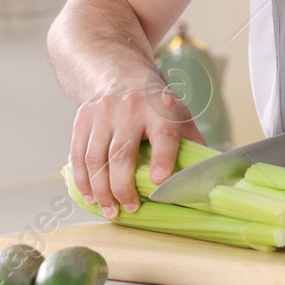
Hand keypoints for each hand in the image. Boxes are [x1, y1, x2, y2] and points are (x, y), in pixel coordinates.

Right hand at [69, 67, 205, 215]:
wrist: (121, 75)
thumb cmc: (156, 104)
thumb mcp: (180, 115)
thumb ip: (192, 142)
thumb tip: (206, 174)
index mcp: (161, 109)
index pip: (163, 135)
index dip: (162, 159)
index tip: (158, 182)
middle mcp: (130, 109)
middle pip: (121, 154)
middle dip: (123, 187)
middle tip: (130, 208)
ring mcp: (103, 113)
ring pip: (95, 158)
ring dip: (100, 190)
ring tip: (109, 209)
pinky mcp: (83, 118)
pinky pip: (78, 154)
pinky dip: (82, 180)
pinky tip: (90, 196)